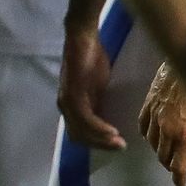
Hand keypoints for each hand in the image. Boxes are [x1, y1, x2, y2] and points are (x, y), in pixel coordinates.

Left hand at [59, 23, 125, 149]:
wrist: (83, 38)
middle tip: (120, 147)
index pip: (80, 133)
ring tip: (119, 143)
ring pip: (82, 131)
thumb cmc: (91, 57)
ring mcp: (67, 101)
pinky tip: (112, 131)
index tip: (116, 143)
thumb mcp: (97, 85)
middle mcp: (65, 107)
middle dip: (100, 145)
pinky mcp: (73, 95)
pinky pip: (86, 118)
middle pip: (79, 136)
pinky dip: (99, 128)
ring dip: (101, 140)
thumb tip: (106, 116)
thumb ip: (98, 101)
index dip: (97, 142)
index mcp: (71, 105)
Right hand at [139, 62, 185, 185]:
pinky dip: (148, 136)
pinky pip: (142, 128)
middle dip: (171, 164)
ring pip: (152, 144)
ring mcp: (154, 118)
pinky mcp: (147, 106)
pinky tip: (154, 136)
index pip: (178, 165)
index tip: (179, 185)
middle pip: (164, 157)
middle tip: (176, 167)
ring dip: (160, 151)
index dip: (179, 177)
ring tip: (168, 152)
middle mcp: (167, 130)